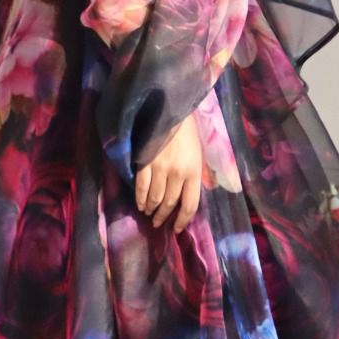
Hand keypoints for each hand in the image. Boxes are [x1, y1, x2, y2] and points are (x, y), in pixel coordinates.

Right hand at [134, 110, 202, 233]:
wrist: (170, 110)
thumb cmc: (187, 132)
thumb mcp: (198, 154)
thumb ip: (197, 174)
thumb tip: (192, 195)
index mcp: (194, 172)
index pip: (189, 205)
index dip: (182, 220)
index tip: (176, 228)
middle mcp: (178, 173)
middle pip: (169, 203)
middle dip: (163, 216)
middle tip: (158, 223)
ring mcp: (160, 168)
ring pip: (155, 198)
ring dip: (151, 209)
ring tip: (148, 213)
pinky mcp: (145, 162)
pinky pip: (141, 187)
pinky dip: (140, 198)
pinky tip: (140, 204)